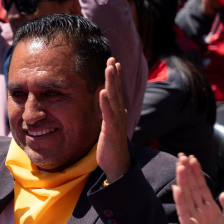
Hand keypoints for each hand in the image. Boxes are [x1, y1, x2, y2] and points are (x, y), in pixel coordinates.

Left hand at [96, 58, 129, 182]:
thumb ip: (111, 114)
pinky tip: (103, 92)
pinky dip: (106, 103)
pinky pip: (108, 114)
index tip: (114, 62)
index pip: (117, 91)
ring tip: (110, 68)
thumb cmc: (112, 146)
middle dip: (114, 74)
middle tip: (112, 58)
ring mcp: (116, 122)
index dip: (116, 77)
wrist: (117, 164)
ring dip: (112, 83)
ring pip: (114, 98)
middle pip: (117, 90)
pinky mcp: (111, 130)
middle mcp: (119, 114)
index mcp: (118, 113)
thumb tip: (114, 105)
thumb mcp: (110, 126)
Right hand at [173, 154, 223, 223]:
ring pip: (187, 197)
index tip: (192, 159)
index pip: (202, 187)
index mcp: (211, 209)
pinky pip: (184, 213)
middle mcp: (200, 212)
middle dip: (187, 172)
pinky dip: (180, 201)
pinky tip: (177, 189)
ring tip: (179, 166)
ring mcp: (194, 220)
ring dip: (183, 181)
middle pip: (192, 188)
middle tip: (182, 156)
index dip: (197, 173)